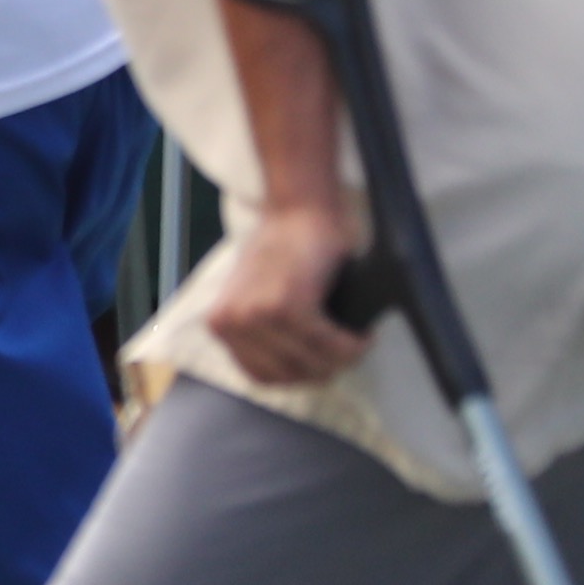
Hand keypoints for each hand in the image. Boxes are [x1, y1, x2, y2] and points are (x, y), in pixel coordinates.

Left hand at [203, 193, 373, 386]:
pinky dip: (350, 345)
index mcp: (221, 325)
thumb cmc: (286, 248)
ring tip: (357, 343)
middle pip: (290, 374)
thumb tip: (303, 370)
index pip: (264, 376)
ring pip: (311, 363)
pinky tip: (362, 336)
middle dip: (325, 368)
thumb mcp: (258, 296)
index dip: (301, 374)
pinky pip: (327, 344)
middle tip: (349, 352)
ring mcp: (256, 317)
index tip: (325, 363)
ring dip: (342, 358)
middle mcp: (231, 324)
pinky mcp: (286, 307)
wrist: (299, 208)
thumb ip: (267, 335)